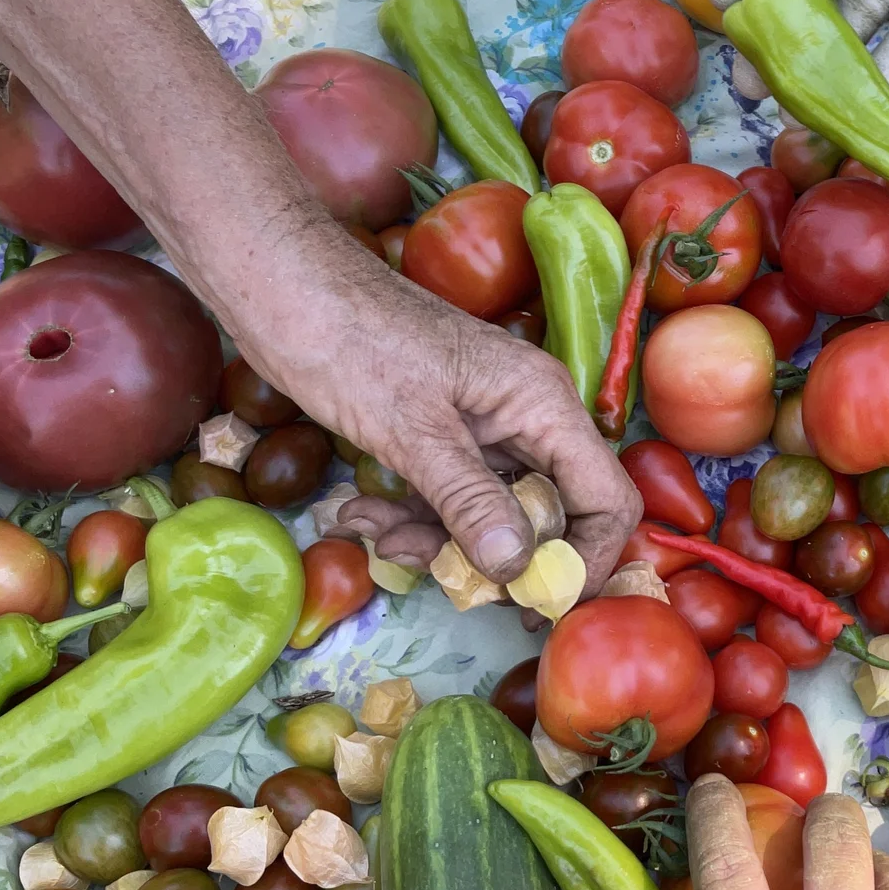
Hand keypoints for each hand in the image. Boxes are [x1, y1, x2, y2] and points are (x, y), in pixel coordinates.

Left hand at [235, 265, 639, 590]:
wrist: (282, 283)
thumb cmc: (350, 339)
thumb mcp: (411, 430)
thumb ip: (469, 501)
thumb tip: (519, 570)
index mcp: (543, 403)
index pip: (606, 499)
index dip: (584, 561)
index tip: (534, 606)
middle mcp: (528, 416)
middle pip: (548, 516)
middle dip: (495, 559)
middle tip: (442, 581)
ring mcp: (487, 425)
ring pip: (491, 514)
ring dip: (437, 541)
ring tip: (374, 534)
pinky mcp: (444, 434)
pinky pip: (450, 496)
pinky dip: (410, 516)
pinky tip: (358, 514)